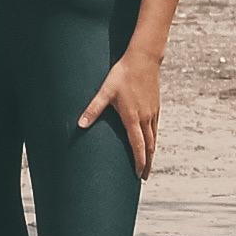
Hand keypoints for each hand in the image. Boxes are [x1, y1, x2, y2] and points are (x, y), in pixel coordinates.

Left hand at [79, 46, 162, 178]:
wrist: (143, 58)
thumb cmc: (123, 74)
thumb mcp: (105, 91)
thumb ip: (93, 109)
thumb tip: (79, 124)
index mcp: (133, 118)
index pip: (138, 146)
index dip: (138, 162)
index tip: (137, 175)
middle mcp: (146, 118)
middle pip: (149, 147)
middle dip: (146, 163)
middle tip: (143, 177)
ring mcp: (153, 112)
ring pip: (154, 138)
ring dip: (151, 153)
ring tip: (148, 164)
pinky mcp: (156, 106)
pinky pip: (156, 128)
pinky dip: (154, 139)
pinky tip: (151, 142)